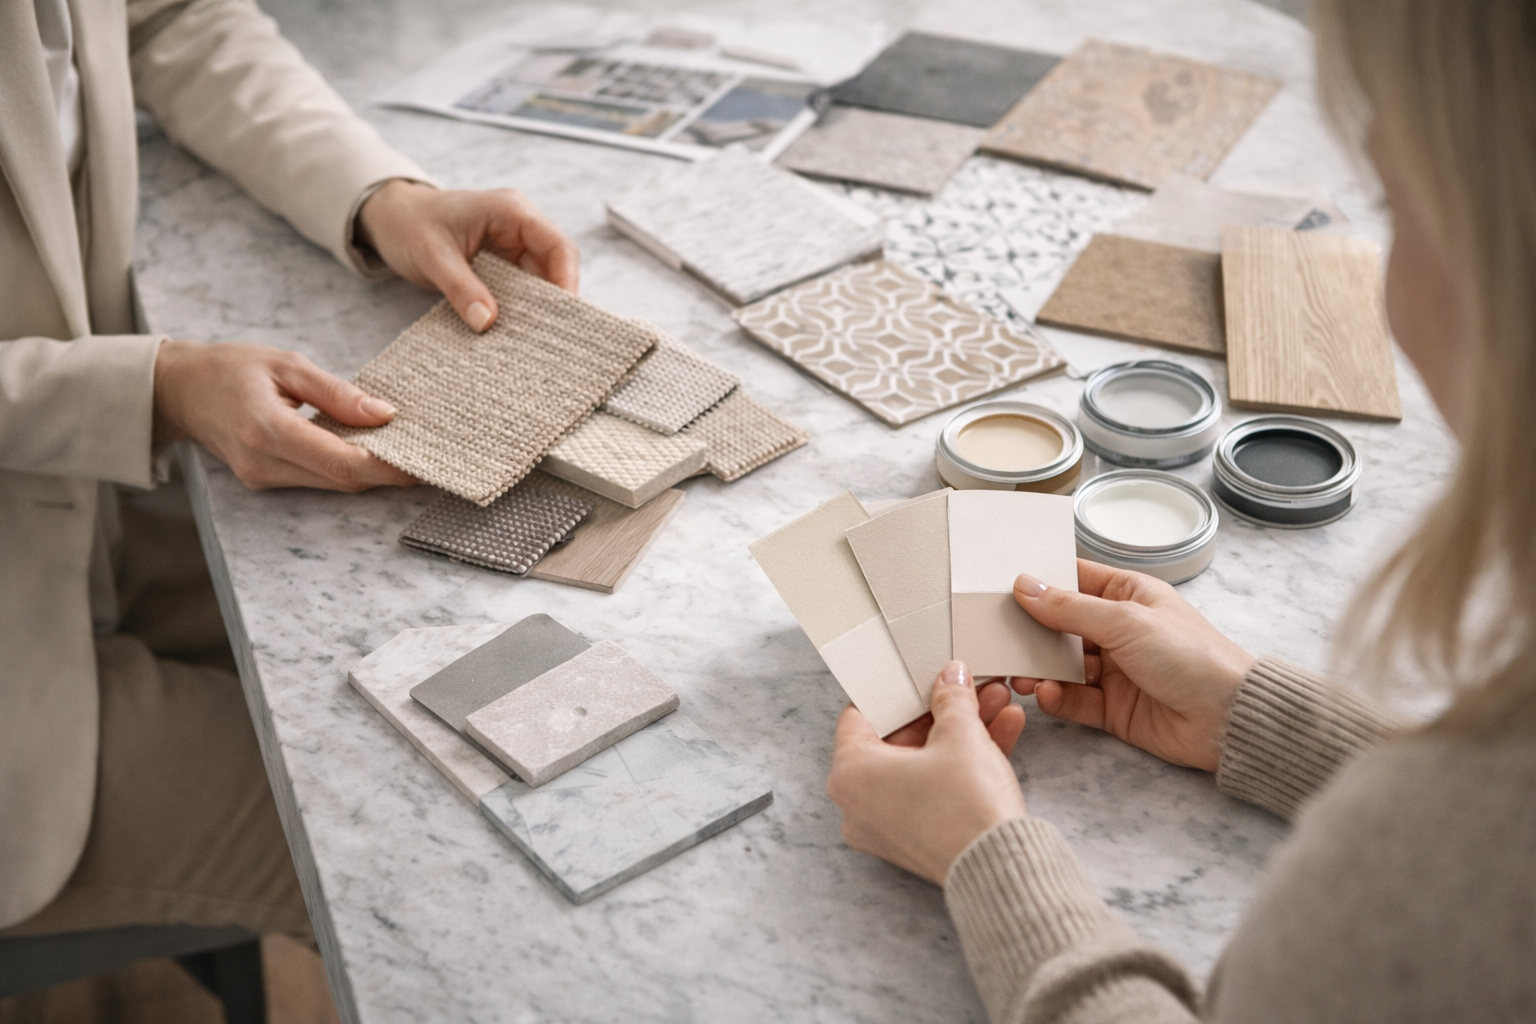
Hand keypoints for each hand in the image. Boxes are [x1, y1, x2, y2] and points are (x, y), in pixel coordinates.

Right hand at [154, 340, 416, 491]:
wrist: (179, 390)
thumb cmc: (231, 368)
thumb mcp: (287, 365)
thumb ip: (337, 392)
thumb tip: (384, 414)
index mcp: (269, 430)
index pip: (341, 461)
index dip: (386, 467)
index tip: (422, 463)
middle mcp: (264, 463)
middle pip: (342, 481)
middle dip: (386, 474)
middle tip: (427, 458)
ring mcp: (262, 478)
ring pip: (331, 485)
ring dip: (368, 473)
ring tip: (404, 452)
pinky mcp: (263, 481)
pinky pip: (316, 481)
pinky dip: (344, 470)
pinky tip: (366, 452)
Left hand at [357, 180, 579, 330]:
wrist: (390, 217)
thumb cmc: (410, 224)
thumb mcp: (432, 256)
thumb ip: (461, 288)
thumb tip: (488, 322)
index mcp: (511, 212)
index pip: (558, 247)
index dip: (566, 281)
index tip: (563, 316)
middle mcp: (519, 228)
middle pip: (555, 268)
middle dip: (553, 302)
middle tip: (549, 337)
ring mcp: (512, 247)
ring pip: (539, 283)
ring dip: (536, 310)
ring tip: (531, 339)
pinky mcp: (502, 265)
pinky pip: (520, 290)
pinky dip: (518, 310)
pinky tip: (512, 331)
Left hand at [827, 662, 1027, 885]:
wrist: (1002, 869)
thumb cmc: (966, 806)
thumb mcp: (961, 735)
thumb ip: (952, 699)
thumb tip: (950, 678)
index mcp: (851, 774)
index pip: (862, 716)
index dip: (896, 690)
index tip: (918, 675)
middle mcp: (859, 804)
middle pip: (900, 738)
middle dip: (944, 709)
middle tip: (969, 687)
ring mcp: (888, 825)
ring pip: (925, 762)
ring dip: (963, 731)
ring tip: (997, 702)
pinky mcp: (918, 838)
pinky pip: (935, 788)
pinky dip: (964, 763)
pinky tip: (1004, 730)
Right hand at [1011, 560, 1255, 772]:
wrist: (1229, 718)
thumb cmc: (1190, 655)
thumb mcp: (1126, 621)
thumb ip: (1069, 608)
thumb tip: (1023, 585)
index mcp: (1127, 595)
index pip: (1073, 580)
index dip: (1039, 581)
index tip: (999, 585)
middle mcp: (1118, 630)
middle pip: (1060, 625)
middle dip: (1029, 631)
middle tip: (995, 635)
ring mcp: (1114, 670)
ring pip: (1061, 665)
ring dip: (1037, 667)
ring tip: (1017, 672)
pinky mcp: (1111, 708)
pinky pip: (1073, 700)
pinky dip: (1056, 698)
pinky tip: (1046, 694)